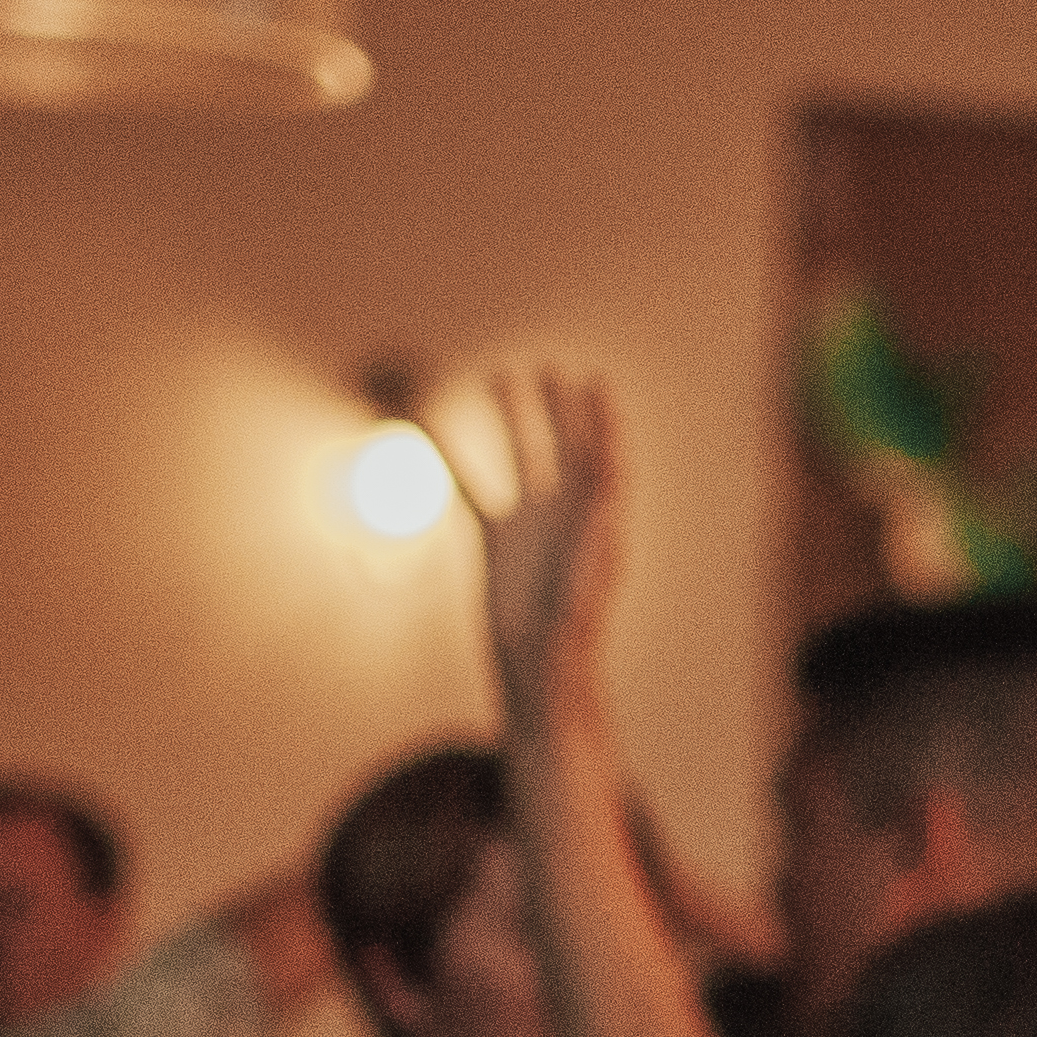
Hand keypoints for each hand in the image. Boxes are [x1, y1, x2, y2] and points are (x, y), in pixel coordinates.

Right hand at [466, 364, 626, 710]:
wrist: (541, 669)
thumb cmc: (573, 635)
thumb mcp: (588, 578)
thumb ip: (598, 530)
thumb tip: (608, 483)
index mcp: (599, 519)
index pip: (605, 457)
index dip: (604, 420)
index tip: (597, 382)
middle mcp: (567, 513)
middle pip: (565, 444)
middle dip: (561, 406)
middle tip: (550, 366)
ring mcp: (530, 522)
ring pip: (519, 455)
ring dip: (512, 416)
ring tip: (500, 374)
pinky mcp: (497, 540)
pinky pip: (469, 488)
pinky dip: (450, 458)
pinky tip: (428, 428)